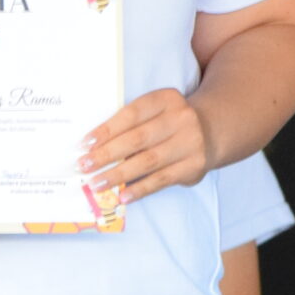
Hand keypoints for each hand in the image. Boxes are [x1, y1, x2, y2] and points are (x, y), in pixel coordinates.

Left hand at [83, 87, 209, 205]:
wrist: (210, 131)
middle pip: (137, 139)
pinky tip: (122, 195)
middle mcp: (181, 119)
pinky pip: (161, 180)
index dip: (106, 130)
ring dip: (118, 175)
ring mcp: (190, 143)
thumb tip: (93, 148)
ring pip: (147, 161)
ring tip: (96, 184)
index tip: (85, 144)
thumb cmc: (169, 123)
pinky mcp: (194, 166)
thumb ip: (131, 124)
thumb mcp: (155, 112)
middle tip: (84, 166)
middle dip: (106, 154)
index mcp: (166, 99)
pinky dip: (139, 189)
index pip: (131, 114)